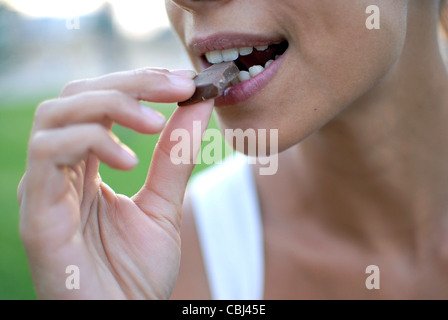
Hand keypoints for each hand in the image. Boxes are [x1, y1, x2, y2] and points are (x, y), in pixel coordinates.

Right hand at [17, 68, 213, 298]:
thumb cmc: (135, 272)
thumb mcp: (164, 205)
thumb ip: (175, 156)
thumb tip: (197, 105)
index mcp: (86, 165)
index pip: (102, 101)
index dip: (141, 83)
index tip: (185, 82)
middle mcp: (60, 169)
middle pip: (78, 95)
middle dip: (130, 83)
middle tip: (178, 87)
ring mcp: (44, 188)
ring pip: (57, 113)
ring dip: (111, 105)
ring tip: (155, 123)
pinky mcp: (37, 213)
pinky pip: (50, 154)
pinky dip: (92, 141)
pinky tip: (130, 161)